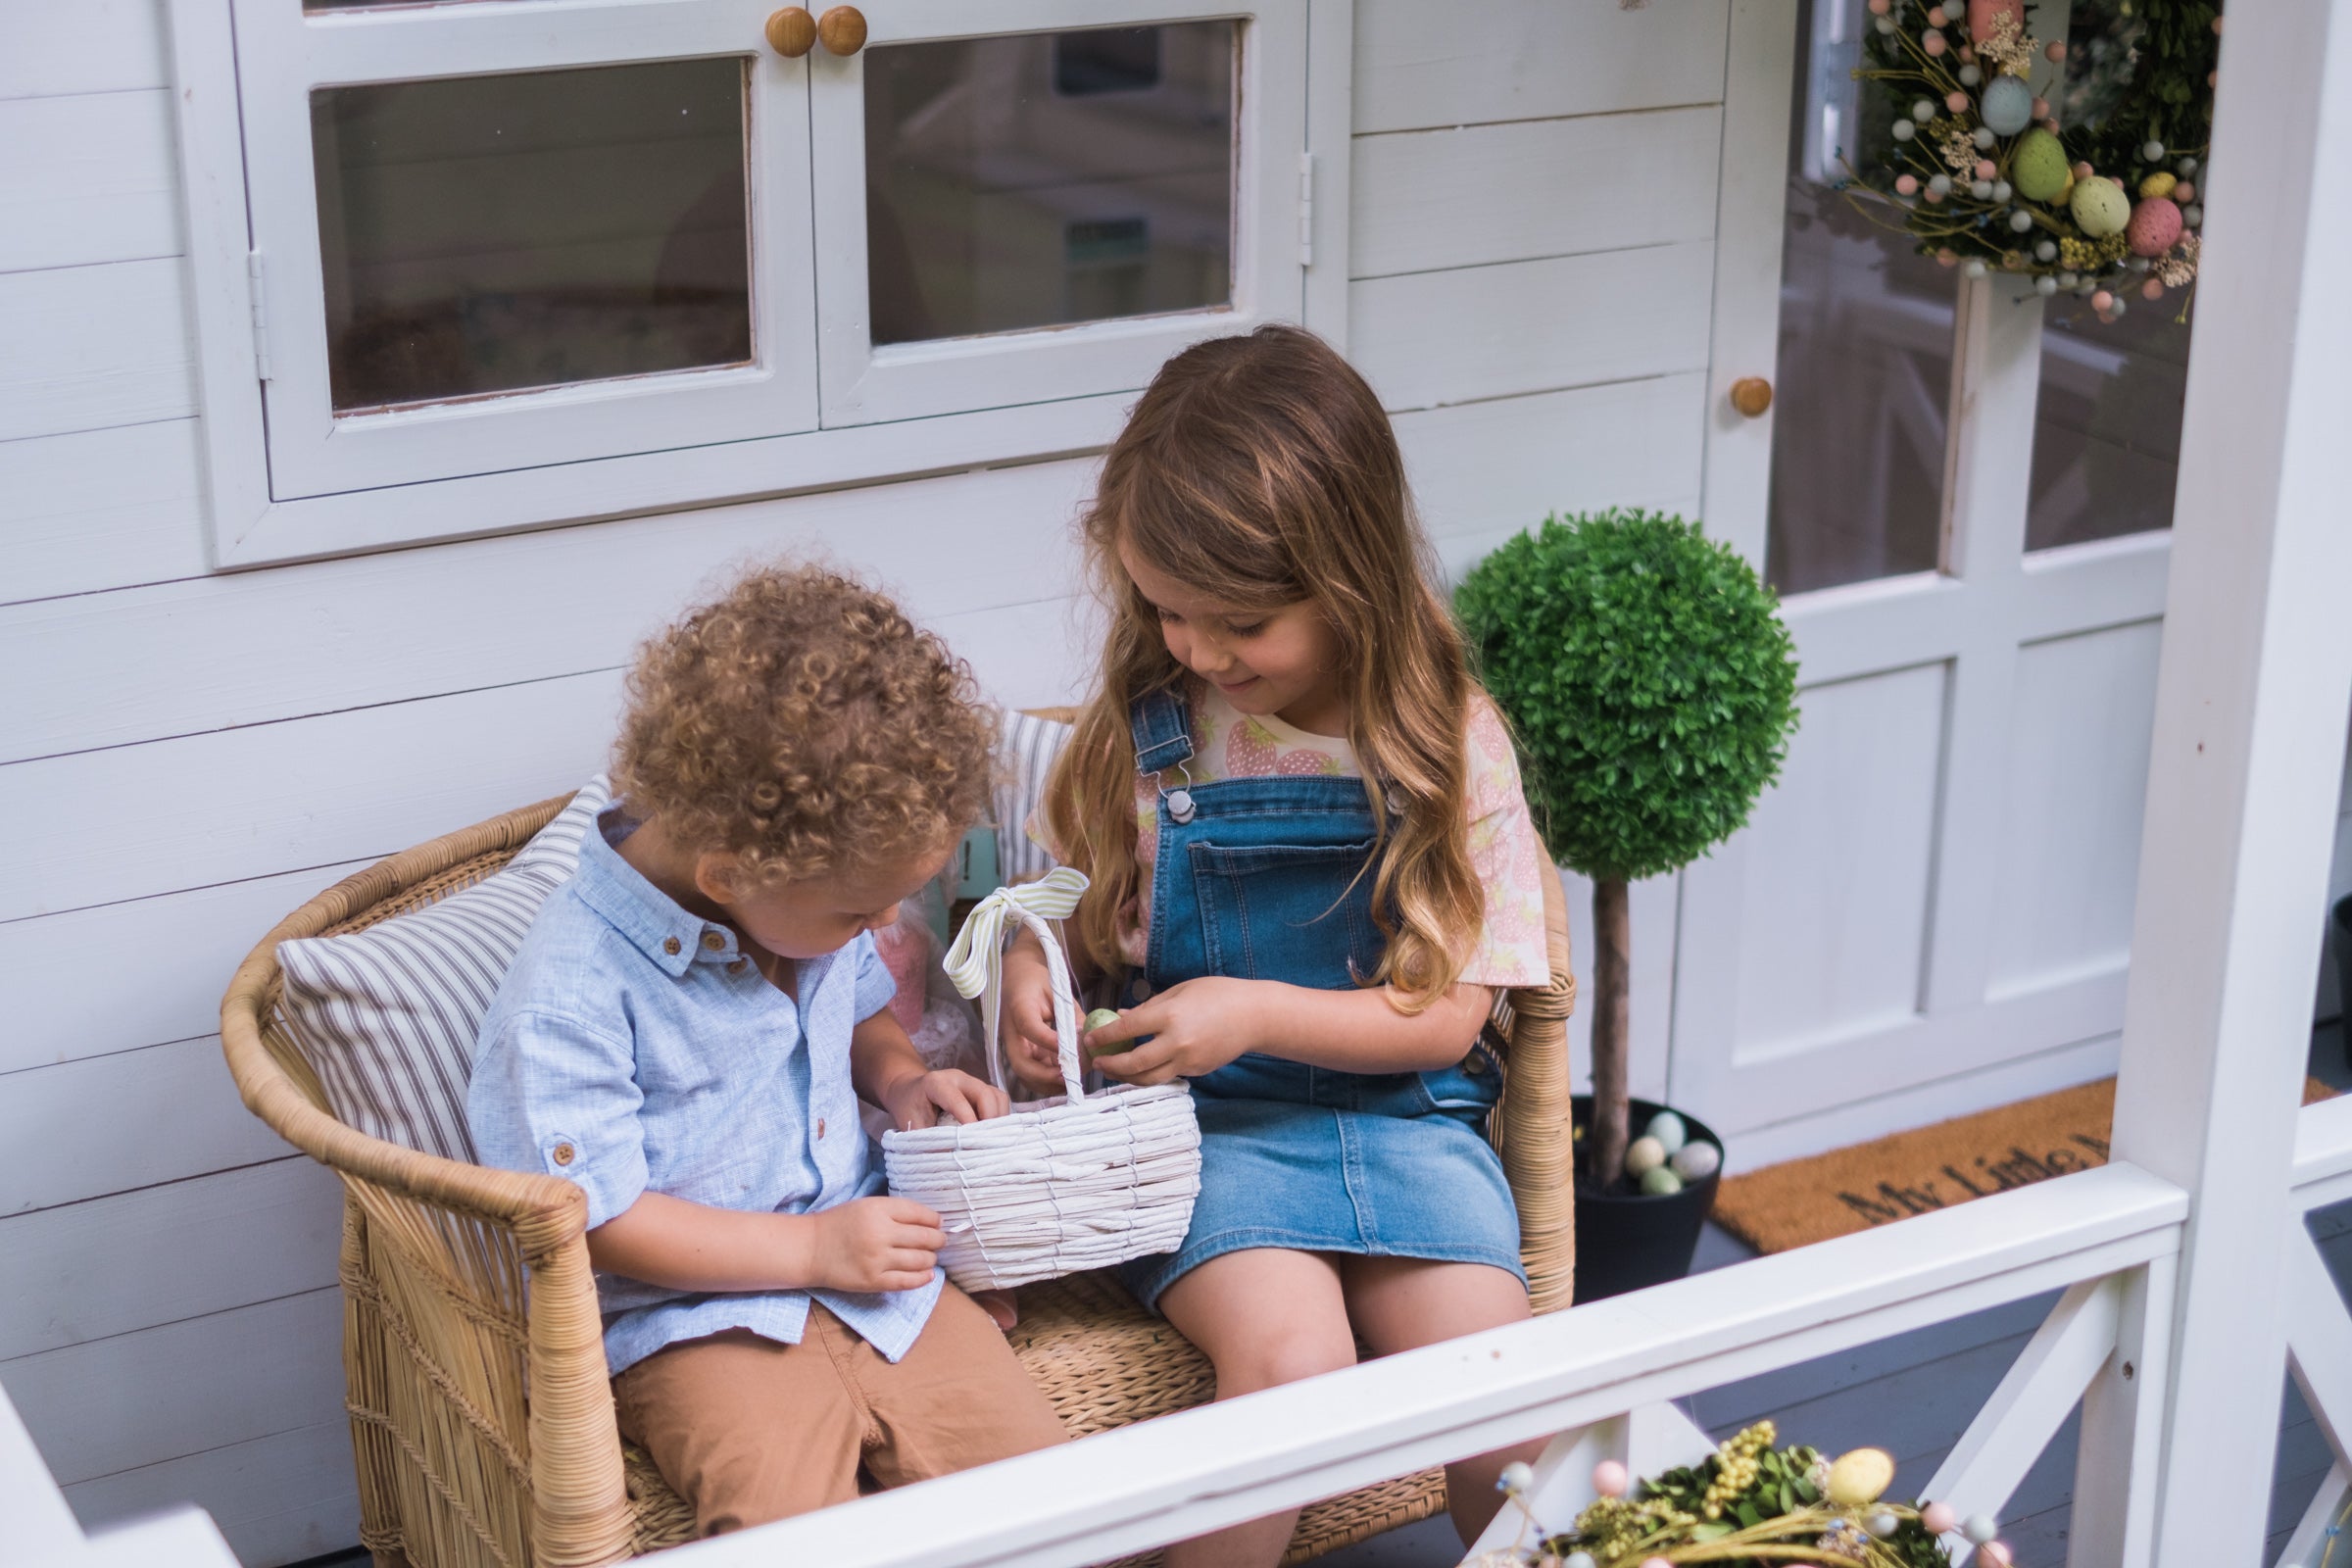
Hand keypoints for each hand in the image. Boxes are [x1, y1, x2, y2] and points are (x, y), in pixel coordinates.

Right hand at [807, 1196, 944, 1293]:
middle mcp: (880, 1234)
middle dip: (938, 1240)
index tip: (938, 1223)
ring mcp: (877, 1260)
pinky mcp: (873, 1281)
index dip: (935, 1220)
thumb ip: (896, 1211)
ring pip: (920, 1260)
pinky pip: (907, 1282)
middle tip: (940, 1241)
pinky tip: (927, 1274)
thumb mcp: (867, 1206)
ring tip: (930, 1257)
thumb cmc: (840, 1224)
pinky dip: (923, 1278)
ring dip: (931, 1258)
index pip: (920, 1214)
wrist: (811, 1248)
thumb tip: (931, 1221)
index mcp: (878, 1210)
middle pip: (925, 1238)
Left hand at [879, 1068, 1010, 1132]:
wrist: (907, 1090)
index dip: (968, 1121)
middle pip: (985, 1094)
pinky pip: (999, 1100)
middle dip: (990, 1120)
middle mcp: (958, 1078)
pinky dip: (1000, 1117)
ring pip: (997, 1097)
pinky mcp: (981, 1089)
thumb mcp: (910, 1125)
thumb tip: (951, 1160)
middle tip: (986, 1145)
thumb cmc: (908, 1107)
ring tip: (992, 1141)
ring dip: (999, 1119)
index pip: (957, 1100)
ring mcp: (972, 1082)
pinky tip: (992, 1134)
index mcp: (936, 1083)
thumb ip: (928, 1140)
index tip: (971, 1144)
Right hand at [999, 936, 1069, 1092]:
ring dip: (1050, 1082)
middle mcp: (1012, 1032)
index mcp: (1019, 1007)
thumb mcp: (1057, 991)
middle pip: (1022, 1065)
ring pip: (1026, 1075)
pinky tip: (1068, 1073)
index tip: (1073, 1050)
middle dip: (1048, 1076)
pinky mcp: (1021, 1054)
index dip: (1051, 1042)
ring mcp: (1014, 1046)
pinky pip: (1032, 1074)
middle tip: (1073, 1075)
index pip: (1030, 1029)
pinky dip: (1049, 1079)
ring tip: (1074, 1076)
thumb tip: (1085, 1038)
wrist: (1016, 979)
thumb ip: (1071, 1014)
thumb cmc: (1037, 981)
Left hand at [1084, 976, 1264, 1085]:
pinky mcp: (1197, 1072)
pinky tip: (1141, 1067)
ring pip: (1149, 1079)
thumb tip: (1122, 1017)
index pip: (1127, 1030)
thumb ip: (1150, 1006)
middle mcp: (1177, 1042)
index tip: (1090, 1039)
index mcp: (1170, 1015)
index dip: (1104, 1036)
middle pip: (1134, 1063)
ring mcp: (1188, 1061)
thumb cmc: (1219, 994)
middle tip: (1097, 1062)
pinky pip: (1167, 1075)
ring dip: (1126, 1077)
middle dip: (1110, 1065)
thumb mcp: (1181, 990)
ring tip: (1113, 1070)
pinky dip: (1151, 1073)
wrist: (1255, 1016)